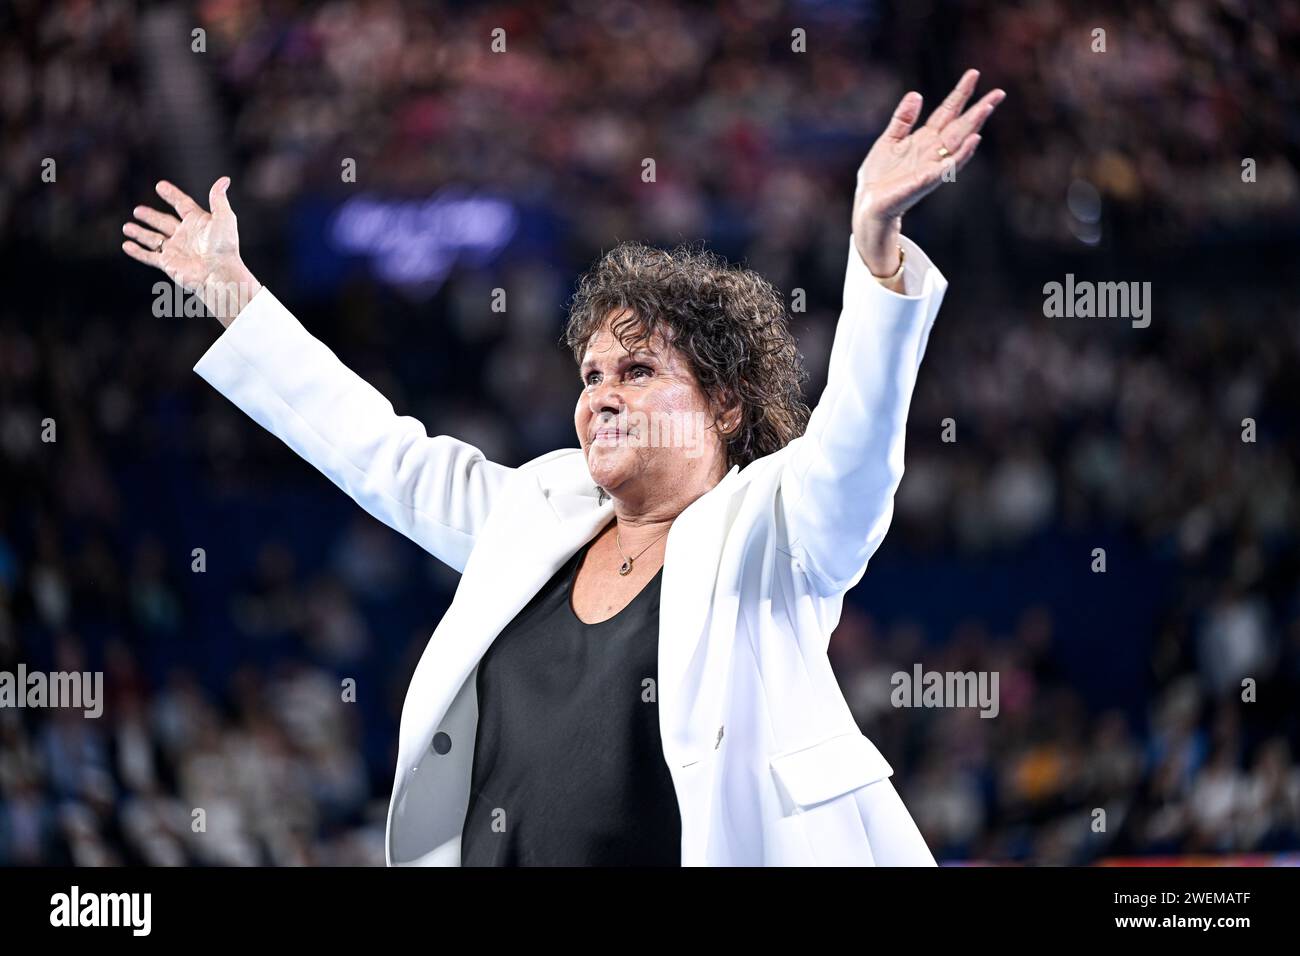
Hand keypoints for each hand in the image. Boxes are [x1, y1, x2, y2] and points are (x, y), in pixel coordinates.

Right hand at [121, 177, 260, 327]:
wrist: (219, 273)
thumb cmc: (224, 246)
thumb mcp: (224, 217)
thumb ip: (218, 198)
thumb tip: (224, 179)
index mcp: (198, 223)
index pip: (182, 205)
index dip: (172, 195)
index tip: (160, 185)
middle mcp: (185, 236)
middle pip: (164, 222)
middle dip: (151, 216)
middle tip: (137, 210)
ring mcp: (176, 250)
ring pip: (153, 238)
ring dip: (140, 233)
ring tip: (126, 227)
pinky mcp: (168, 263)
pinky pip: (149, 256)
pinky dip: (137, 251)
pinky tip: (126, 245)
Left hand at [853, 69, 1004, 280]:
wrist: (868, 205)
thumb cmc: (879, 176)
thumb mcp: (889, 140)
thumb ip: (903, 119)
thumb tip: (916, 94)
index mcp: (924, 139)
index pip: (947, 112)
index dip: (960, 94)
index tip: (973, 74)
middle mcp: (933, 151)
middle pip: (960, 126)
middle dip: (978, 110)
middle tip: (998, 93)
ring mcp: (932, 167)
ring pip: (958, 144)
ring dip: (973, 127)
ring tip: (987, 109)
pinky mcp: (924, 182)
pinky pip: (946, 168)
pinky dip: (960, 156)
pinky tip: (972, 142)